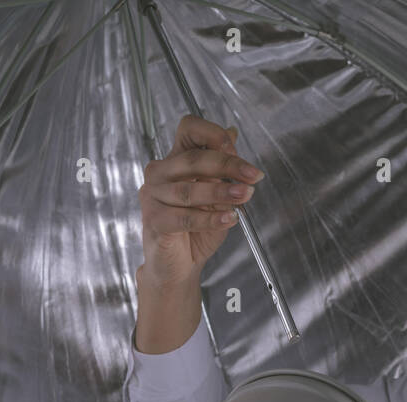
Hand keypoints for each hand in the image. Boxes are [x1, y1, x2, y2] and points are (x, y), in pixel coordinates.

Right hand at [138, 114, 265, 287]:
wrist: (180, 266)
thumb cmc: (196, 230)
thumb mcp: (217, 196)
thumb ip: (222, 168)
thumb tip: (233, 132)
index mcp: (175, 161)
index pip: (188, 130)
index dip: (211, 134)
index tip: (235, 148)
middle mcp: (160, 173)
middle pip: (192, 159)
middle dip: (228, 165)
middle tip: (253, 176)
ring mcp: (153, 196)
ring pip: (189, 189)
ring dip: (221, 192)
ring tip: (244, 196)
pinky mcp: (154, 221)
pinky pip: (184, 217)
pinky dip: (209, 219)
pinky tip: (228, 219)